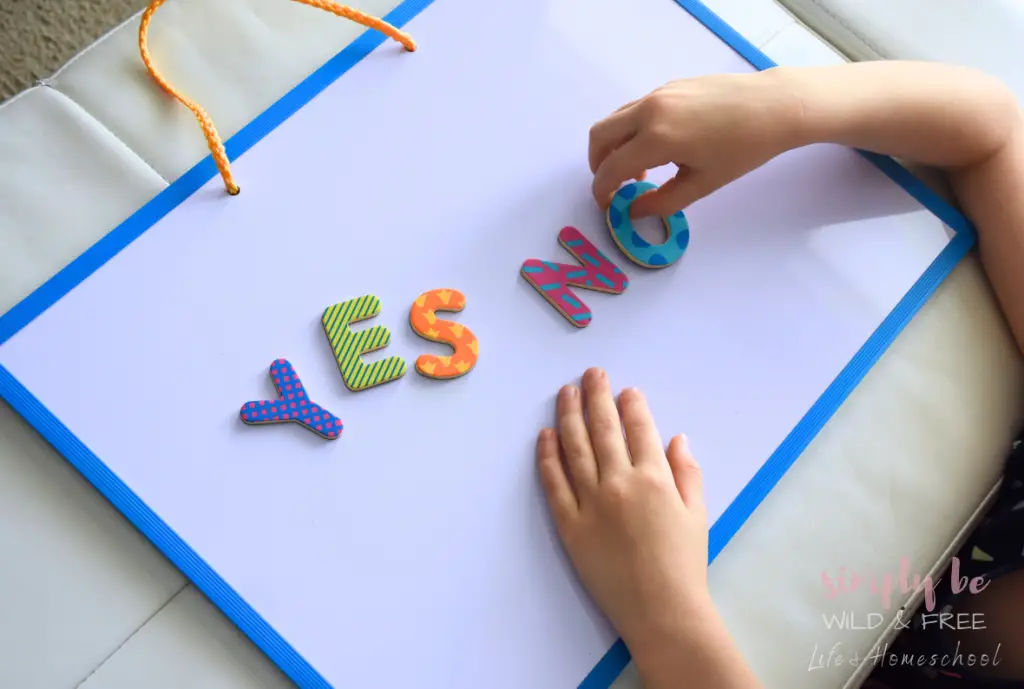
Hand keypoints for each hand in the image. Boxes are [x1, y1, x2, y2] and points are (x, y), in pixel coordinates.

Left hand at [536, 367, 712, 661]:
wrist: (662, 611)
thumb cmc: (684, 565)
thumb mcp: (698, 514)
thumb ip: (687, 473)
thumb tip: (676, 438)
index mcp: (655, 478)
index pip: (639, 429)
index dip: (631, 404)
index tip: (624, 388)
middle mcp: (620, 483)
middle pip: (603, 429)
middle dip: (596, 396)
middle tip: (590, 373)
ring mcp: (591, 504)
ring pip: (575, 449)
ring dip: (569, 416)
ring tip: (564, 393)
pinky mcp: (570, 526)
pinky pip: (554, 484)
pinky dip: (548, 457)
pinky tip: (545, 436)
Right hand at [589, 69, 800, 217]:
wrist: (774, 106)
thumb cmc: (743, 150)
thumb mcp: (702, 184)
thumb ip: (662, 203)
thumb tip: (633, 212)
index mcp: (657, 138)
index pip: (611, 167)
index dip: (602, 190)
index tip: (607, 205)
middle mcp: (649, 111)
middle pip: (600, 135)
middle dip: (598, 164)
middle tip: (612, 185)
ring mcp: (658, 94)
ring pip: (616, 119)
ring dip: (615, 146)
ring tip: (640, 170)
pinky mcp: (669, 87)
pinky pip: (635, 110)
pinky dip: (632, 131)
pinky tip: (659, 147)